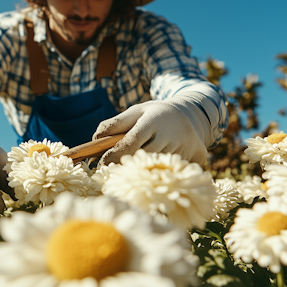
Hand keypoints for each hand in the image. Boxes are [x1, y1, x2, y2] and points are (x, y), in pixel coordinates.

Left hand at [93, 95, 209, 165]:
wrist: (190, 115)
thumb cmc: (155, 115)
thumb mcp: (136, 112)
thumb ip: (115, 124)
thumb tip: (95, 139)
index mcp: (152, 122)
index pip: (130, 142)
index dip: (113, 155)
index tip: (100, 164)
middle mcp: (168, 135)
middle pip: (142, 158)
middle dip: (126, 166)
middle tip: (113, 173)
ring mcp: (181, 148)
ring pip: (156, 168)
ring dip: (142, 173)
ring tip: (131, 175)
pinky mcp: (191, 158)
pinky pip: (169, 172)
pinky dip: (157, 175)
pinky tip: (150, 175)